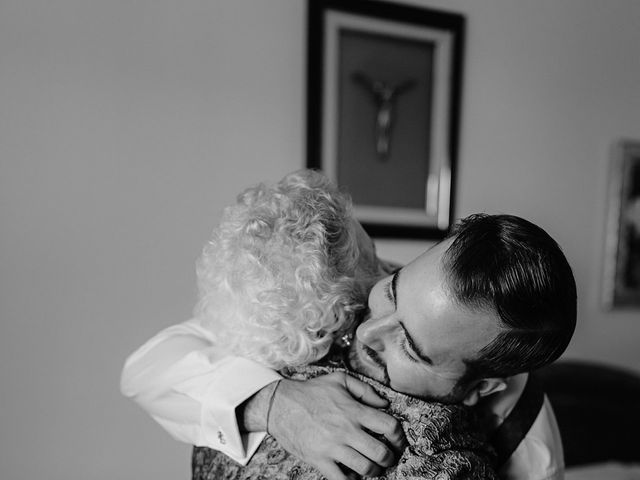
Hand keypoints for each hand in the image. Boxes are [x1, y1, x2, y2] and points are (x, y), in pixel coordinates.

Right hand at [267, 372, 404, 479]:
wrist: (280, 404)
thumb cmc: (311, 391)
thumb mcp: (340, 380)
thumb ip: (365, 390)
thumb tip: (384, 404)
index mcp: (354, 410)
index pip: (389, 426)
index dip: (399, 437)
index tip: (398, 442)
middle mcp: (346, 430)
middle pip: (381, 453)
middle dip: (389, 459)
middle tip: (387, 458)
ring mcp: (333, 447)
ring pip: (365, 468)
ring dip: (374, 471)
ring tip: (372, 467)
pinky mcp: (319, 460)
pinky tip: (352, 473)